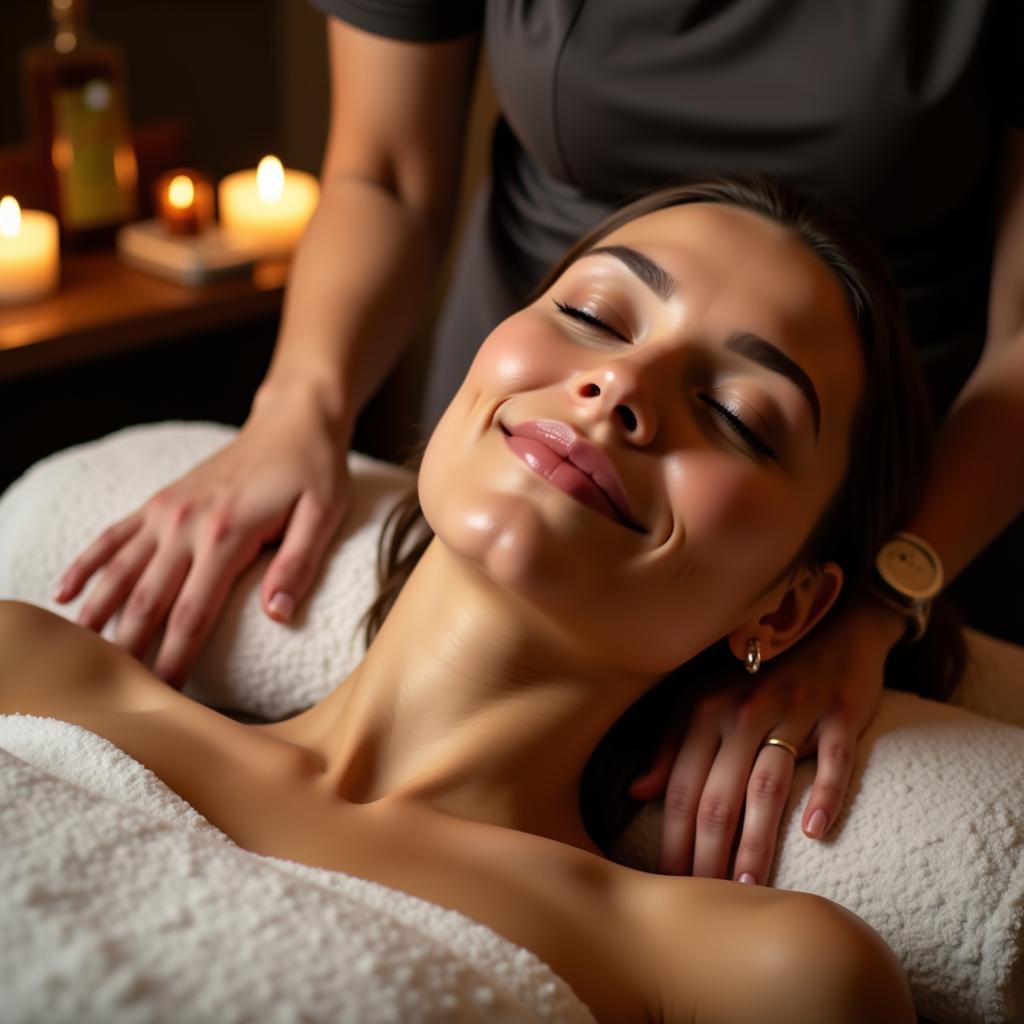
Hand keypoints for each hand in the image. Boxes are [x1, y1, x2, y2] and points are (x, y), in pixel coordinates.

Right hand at [53, 378, 352, 687]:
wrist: (291, 420)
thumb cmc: (313, 470)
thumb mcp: (322, 514)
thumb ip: (297, 565)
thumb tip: (276, 615)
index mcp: (226, 534)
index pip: (191, 613)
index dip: (174, 659)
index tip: (163, 698)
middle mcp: (185, 524)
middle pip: (147, 601)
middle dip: (129, 650)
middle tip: (113, 695)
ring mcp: (166, 511)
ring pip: (119, 572)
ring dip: (96, 614)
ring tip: (78, 656)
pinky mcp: (160, 501)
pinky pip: (113, 536)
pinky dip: (87, 564)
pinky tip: (65, 594)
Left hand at [629, 597, 906, 883]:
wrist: (830, 622)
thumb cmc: (759, 669)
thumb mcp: (705, 696)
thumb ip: (671, 743)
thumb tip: (637, 792)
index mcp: (705, 709)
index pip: (680, 787)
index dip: (671, 838)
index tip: (668, 884)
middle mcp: (743, 711)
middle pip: (718, 795)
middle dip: (707, 854)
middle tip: (703, 900)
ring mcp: (794, 710)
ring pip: (767, 785)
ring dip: (757, 842)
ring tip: (749, 891)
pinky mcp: (840, 712)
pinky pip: (832, 758)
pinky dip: (825, 794)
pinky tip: (815, 833)